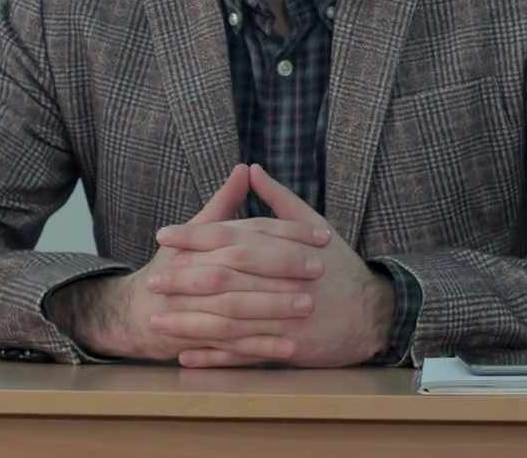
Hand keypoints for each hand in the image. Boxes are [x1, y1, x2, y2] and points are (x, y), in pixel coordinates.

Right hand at [45, 164, 329, 362]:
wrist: (135, 312)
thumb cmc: (173, 268)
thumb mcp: (196, 233)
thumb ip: (223, 204)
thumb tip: (245, 168)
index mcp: (199, 242)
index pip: (247, 231)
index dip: (286, 232)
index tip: (323, 234)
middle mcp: (192, 270)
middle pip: (239, 264)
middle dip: (281, 266)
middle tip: (318, 268)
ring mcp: (189, 306)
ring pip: (235, 306)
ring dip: (273, 307)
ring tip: (308, 306)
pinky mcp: (191, 337)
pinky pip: (228, 344)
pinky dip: (258, 348)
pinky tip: (288, 348)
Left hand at [151, 164, 395, 367]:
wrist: (373, 311)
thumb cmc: (339, 265)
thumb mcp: (313, 225)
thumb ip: (279, 199)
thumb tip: (251, 168)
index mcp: (282, 248)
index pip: (231, 237)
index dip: (194, 236)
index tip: (163, 235)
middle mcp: (281, 280)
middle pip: (224, 277)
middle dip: (184, 279)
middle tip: (153, 281)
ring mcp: (283, 316)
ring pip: (229, 319)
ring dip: (190, 322)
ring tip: (158, 321)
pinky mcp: (287, 347)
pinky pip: (244, 353)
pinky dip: (214, 356)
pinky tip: (186, 355)